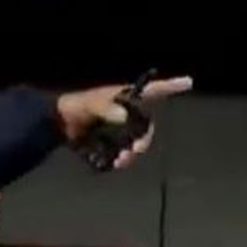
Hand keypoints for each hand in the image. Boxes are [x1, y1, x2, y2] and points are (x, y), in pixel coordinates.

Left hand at [55, 76, 194, 167]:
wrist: (58, 124)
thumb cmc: (75, 107)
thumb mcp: (89, 104)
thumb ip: (106, 107)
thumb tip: (122, 116)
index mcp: (126, 98)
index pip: (152, 90)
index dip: (170, 86)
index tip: (188, 82)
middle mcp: (127, 112)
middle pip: (146, 127)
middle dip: (144, 141)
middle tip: (135, 152)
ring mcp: (120, 129)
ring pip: (136, 143)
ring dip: (131, 155)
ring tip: (120, 163)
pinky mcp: (111, 142)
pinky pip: (123, 152)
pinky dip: (121, 160)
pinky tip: (114, 164)